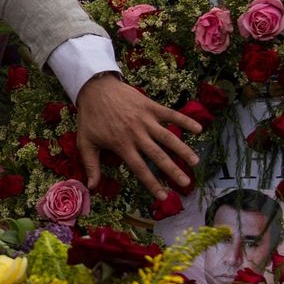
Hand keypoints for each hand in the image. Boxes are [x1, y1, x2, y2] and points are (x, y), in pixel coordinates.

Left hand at [74, 73, 201, 200]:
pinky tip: (199, 129)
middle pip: (158, 155)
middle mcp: (136, 134)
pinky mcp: (150, 106)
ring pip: (168, 137)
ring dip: (183, 149)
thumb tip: (92, 187)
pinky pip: (171, 114)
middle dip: (173, 170)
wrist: (94, 88)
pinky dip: (185, 120)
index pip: (140, 168)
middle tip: (186, 183)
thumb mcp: (85, 142)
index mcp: (122, 145)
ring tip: (195, 161)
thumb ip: (90, 165)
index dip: (152, 183)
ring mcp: (145, 119)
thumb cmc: (90, 117)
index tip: (163, 196)